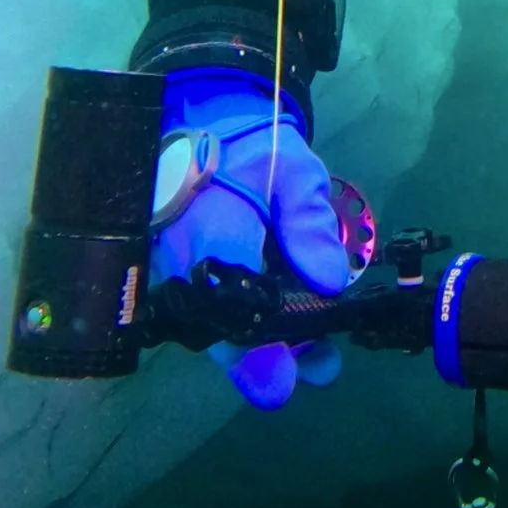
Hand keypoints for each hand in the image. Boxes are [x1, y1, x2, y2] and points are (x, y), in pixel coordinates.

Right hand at [150, 68, 348, 409]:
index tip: (285, 376)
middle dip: (263, 363)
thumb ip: (308, 222)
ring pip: (215, 330)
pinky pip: (214, 317)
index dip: (255, 342)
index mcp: (208, 227)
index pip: (228, 291)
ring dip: (265, 352)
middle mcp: (182, 260)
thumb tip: (329, 281)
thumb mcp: (294, 172)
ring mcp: (178, 274)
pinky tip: (299, 341)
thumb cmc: (254, 150)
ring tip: (322, 362)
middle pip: (216, 329)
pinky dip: (252, 332)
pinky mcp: (186, 280)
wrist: (212, 131)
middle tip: (317, 371)